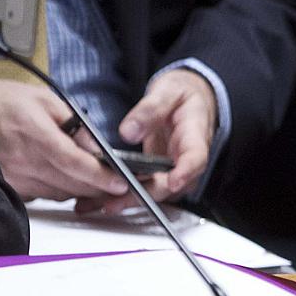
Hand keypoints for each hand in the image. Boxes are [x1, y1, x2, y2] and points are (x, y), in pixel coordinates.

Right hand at [0, 79, 128, 200]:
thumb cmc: (4, 102)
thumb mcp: (46, 100)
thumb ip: (75, 124)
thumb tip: (98, 146)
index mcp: (36, 135)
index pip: (74, 163)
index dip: (100, 176)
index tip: (120, 182)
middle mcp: (24, 161)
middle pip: (70, 184)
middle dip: (99, 187)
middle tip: (118, 185)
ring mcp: (14, 177)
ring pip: (58, 194)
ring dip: (81, 191)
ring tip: (98, 182)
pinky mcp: (9, 185)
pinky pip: (42, 196)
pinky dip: (60, 191)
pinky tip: (69, 181)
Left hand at [95, 68, 215, 213]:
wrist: (188, 99)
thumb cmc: (182, 95)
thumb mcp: (168, 91)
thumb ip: (150, 109)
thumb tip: (128, 132)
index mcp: (195, 134)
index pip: (196, 156)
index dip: (185, 171)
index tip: (172, 181)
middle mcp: (186, 157)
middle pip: (172, 184)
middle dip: (145, 195)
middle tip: (115, 201)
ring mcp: (174, 168)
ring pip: (157, 192)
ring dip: (131, 200)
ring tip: (101, 204)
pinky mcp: (160, 173)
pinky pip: (146, 189)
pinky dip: (124, 195)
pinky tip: (100, 199)